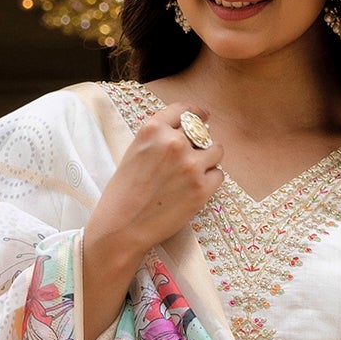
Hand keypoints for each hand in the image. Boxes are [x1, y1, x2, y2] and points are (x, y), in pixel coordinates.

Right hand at [82, 108, 221, 339]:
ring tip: (193, 174)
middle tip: (192, 156)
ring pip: (216, 150)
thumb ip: (158, 139)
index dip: (196, 113)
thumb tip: (188, 131)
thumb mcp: (135, 152)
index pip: (184, 110)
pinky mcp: (202, 188)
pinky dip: (211, 181)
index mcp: (153, 129)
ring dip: (209, 159)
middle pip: (202, 130)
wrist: (122, 228)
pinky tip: (195, 189)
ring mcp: (190, 165)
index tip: (203, 116)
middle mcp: (174, 142)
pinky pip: (219, 175)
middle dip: (200, 141)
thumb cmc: (123, 193)